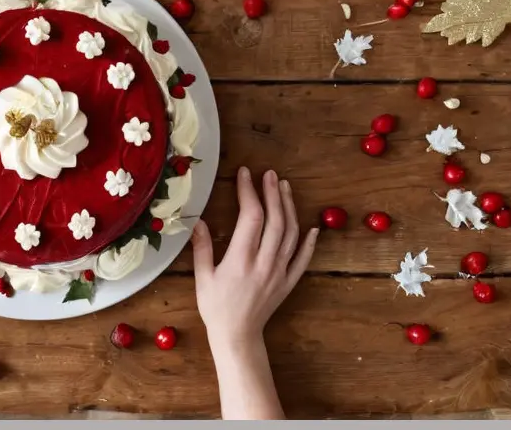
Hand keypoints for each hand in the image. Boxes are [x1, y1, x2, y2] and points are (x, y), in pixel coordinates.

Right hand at [191, 167, 316, 350]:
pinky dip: (309, 241)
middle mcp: (264, 262)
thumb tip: (198, 220)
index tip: (244, 174)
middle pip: (275, 220)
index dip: (249, 192)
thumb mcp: (202, 278)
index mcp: (241, 260)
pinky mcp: (288, 281)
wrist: (238, 336)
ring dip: (289, 208)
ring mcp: (280, 272)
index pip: (251, 217)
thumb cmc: (215, 308)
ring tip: (284, 188)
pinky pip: (303, 258)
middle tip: (269, 173)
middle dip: (273, 193)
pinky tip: (312, 226)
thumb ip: (202, 248)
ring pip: (291, 234)